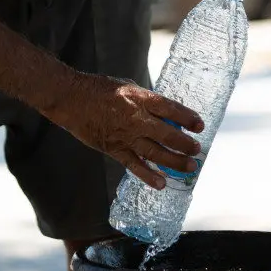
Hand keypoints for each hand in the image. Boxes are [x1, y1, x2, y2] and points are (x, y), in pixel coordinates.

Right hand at [42, 73, 204, 189]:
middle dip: (185, 144)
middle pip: (167, 134)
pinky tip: (161, 183)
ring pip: (155, 152)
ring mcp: (124, 136)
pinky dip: (148, 175)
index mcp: (139, 99)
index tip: (199, 125)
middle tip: (197, 150)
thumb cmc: (98, 89)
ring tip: (189, 167)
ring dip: (174, 161)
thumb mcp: (127, 87)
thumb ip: (145, 100)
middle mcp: (135, 118)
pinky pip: (134, 165)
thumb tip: (164, 112)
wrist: (71, 99)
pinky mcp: (113, 149)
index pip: (170, 109)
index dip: (187, 118)